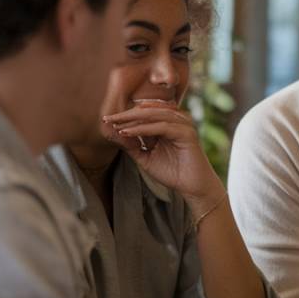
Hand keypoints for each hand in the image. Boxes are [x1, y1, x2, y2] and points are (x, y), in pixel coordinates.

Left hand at [103, 102, 220, 207]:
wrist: (193, 187)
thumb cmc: (172, 173)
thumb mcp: (145, 157)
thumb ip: (131, 145)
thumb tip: (111, 132)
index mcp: (167, 124)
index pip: (144, 113)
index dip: (125, 116)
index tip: (105, 121)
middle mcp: (176, 120)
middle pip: (148, 110)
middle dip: (126, 114)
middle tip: (107, 118)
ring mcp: (183, 125)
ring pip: (154, 115)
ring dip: (133, 119)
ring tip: (116, 124)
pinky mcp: (187, 133)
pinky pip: (162, 126)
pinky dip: (144, 128)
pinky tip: (128, 132)